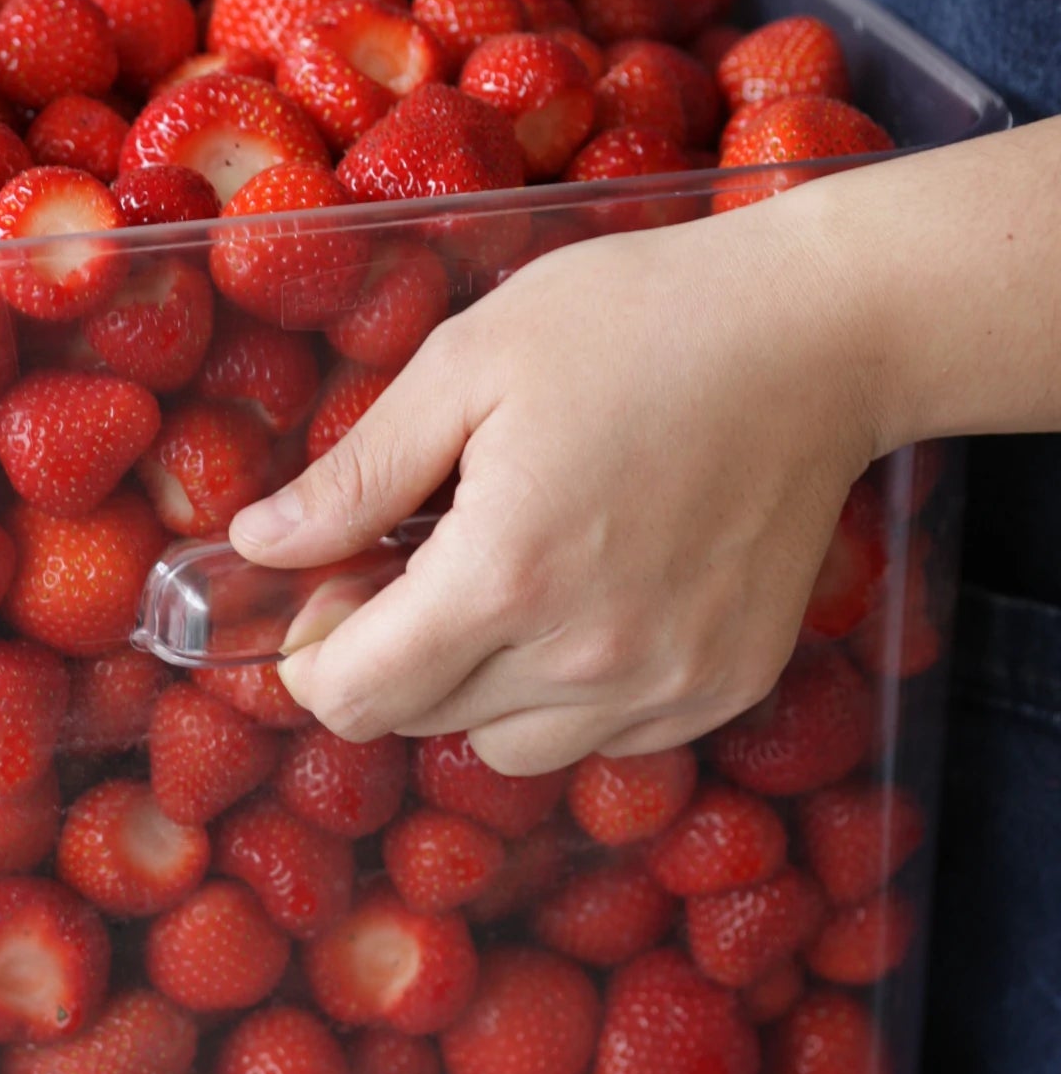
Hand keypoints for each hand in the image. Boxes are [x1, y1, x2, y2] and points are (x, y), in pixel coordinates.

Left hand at [228, 197, 884, 775]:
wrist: (818, 336)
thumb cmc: (632, 324)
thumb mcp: (466, 368)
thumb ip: (354, 475)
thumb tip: (255, 544)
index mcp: (505, 576)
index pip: (356, 696)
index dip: (312, 659)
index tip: (322, 601)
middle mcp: (586, 659)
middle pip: (419, 721)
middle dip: (387, 656)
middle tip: (412, 562)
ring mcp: (665, 685)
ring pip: (505, 749)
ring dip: (471, 688)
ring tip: (503, 582)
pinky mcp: (722, 688)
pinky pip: (598, 740)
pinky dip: (563, 696)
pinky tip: (583, 602)